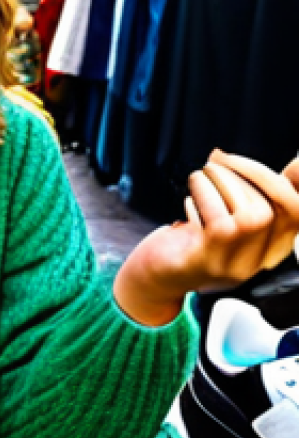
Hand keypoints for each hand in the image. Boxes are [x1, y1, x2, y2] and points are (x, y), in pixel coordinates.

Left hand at [113, 150, 298, 325]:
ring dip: (220, 183)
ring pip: (248, 213)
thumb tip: (231, 157)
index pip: (296, 212)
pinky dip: (203, 197)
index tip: (253, 161)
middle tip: (216, 162)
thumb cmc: (187, 244)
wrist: (152, 280)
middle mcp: (257, 262)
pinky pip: (218, 220)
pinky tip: (189, 196)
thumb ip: (238, 197)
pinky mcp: (207, 262)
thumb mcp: (221, 220)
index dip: (284, 180)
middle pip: (271, 210)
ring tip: (200, 176)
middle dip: (243, 176)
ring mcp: (234, 266)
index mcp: (268, 250)